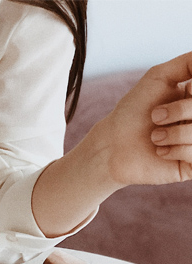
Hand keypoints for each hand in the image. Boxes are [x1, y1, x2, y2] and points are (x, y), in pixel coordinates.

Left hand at [97, 52, 191, 186]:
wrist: (112, 145)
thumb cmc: (133, 111)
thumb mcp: (159, 77)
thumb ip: (188, 63)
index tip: (186, 89)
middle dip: (181, 110)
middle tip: (155, 116)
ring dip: (175, 133)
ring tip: (154, 137)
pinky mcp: (191, 167)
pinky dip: (177, 150)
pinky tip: (159, 152)